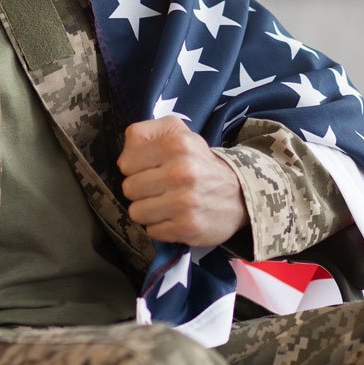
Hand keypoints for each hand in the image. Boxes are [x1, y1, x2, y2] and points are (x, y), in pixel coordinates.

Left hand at [118, 117, 249, 248]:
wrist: (239, 194)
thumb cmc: (198, 162)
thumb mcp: (176, 133)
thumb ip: (143, 134)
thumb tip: (123, 157)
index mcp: (175, 143)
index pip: (125, 163)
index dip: (134, 168)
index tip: (151, 169)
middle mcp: (181, 171)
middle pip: (129, 188)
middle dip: (141, 190)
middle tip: (160, 188)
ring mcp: (185, 201)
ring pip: (136, 212)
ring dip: (148, 211)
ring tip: (167, 204)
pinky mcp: (188, 227)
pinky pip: (152, 231)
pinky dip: (161, 227)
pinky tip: (176, 217)